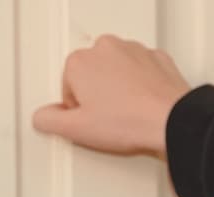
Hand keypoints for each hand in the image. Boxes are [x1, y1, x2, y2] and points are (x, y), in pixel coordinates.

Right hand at [33, 36, 191, 155]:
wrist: (170, 121)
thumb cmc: (128, 121)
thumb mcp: (77, 130)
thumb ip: (50, 121)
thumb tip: (42, 117)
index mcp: (80, 61)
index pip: (67, 87)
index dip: (76, 109)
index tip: (89, 121)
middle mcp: (105, 48)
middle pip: (90, 74)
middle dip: (96, 94)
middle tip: (107, 118)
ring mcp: (133, 50)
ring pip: (116, 70)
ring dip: (117, 88)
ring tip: (127, 113)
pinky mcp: (156, 57)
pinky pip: (140, 71)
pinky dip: (140, 85)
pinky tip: (142, 104)